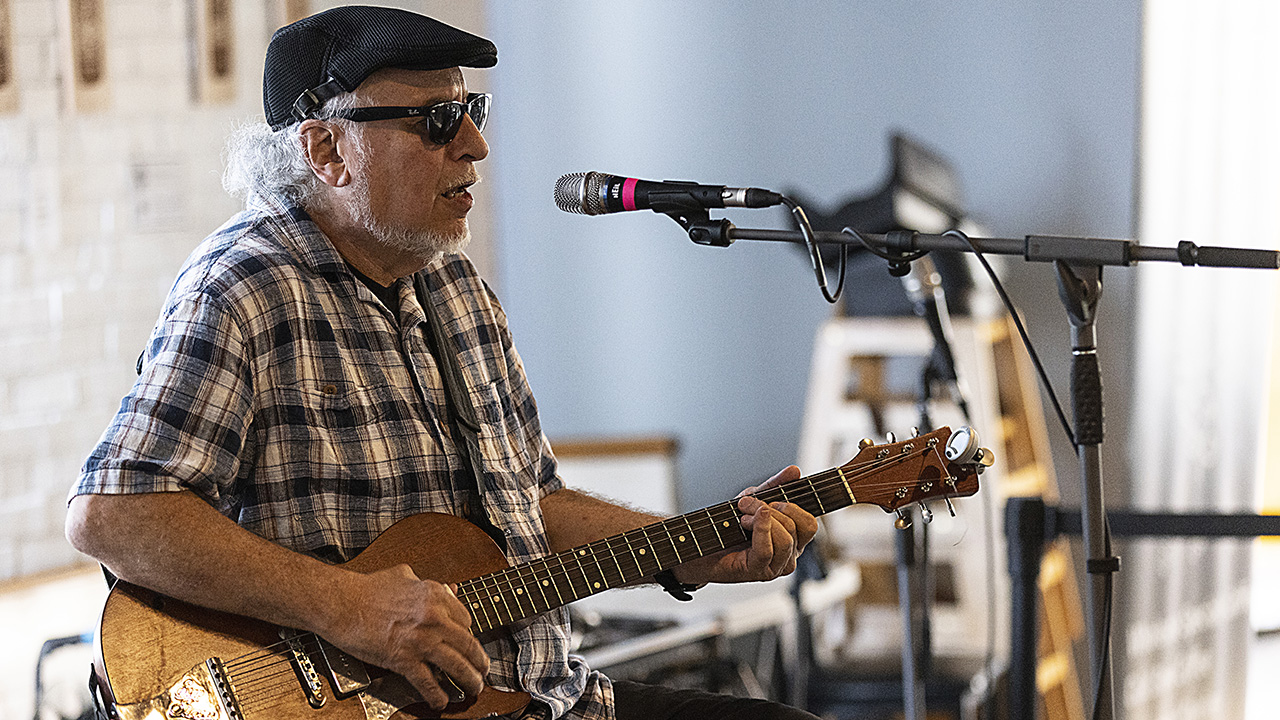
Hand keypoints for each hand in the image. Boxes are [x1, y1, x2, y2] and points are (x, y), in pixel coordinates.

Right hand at [323, 564, 488, 709]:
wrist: (340, 602)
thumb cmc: (366, 588)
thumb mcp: (404, 574)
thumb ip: (428, 583)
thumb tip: (448, 589)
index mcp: (435, 594)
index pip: (466, 618)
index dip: (469, 634)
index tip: (468, 643)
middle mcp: (433, 617)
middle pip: (468, 644)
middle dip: (480, 661)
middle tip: (484, 670)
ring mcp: (420, 639)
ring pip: (456, 664)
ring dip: (469, 680)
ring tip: (474, 688)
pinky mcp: (403, 659)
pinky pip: (427, 682)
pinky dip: (437, 695)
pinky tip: (442, 701)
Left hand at [673, 465, 817, 584]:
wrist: (700, 544)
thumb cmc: (728, 525)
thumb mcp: (754, 499)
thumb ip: (775, 486)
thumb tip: (795, 471)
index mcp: (794, 539)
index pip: (810, 524)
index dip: (794, 506)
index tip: (772, 499)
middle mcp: (790, 555)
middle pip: (797, 528)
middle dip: (773, 508)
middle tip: (749, 505)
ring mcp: (776, 566)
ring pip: (785, 539)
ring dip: (761, 520)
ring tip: (742, 518)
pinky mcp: (759, 572)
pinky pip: (767, 549)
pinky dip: (759, 530)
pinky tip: (745, 521)